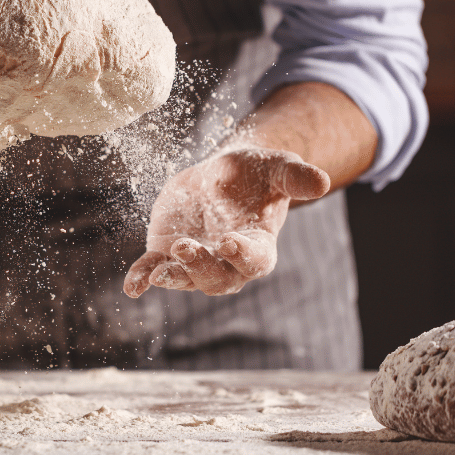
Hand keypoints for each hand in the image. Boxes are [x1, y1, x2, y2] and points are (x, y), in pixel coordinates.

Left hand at [124, 147, 329, 297]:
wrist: (225, 175)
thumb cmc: (257, 174)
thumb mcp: (277, 168)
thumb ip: (295, 176)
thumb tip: (322, 181)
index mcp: (258, 246)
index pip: (255, 261)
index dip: (243, 256)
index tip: (229, 242)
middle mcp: (227, 262)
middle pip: (217, 279)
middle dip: (200, 268)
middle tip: (185, 248)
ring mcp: (195, 260)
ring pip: (185, 278)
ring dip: (172, 276)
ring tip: (157, 273)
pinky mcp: (167, 252)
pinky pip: (154, 269)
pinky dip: (142, 278)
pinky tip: (132, 286)